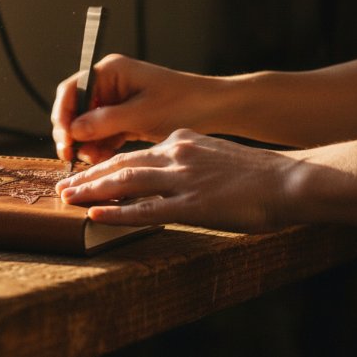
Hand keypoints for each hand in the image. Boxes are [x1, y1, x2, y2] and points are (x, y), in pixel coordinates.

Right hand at [50, 54, 216, 162]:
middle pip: (76, 108)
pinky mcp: (126, 118)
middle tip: (70, 155)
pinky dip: (101, 147)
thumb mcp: (141, 114)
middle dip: (73, 132)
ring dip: (86, 143)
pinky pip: (103, 134)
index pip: (73, 89)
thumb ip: (103, 122)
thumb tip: (73, 130)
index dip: (63, 114)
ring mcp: (117, 102)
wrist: (216, 110)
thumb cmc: (183, 103)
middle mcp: (110, 84)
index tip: (64, 138)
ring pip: (88, 125)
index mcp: (111, 71)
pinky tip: (101, 159)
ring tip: (91, 160)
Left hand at [55, 129, 301, 232]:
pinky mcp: (193, 205)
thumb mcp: (217, 154)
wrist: (293, 180)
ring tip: (68, 198)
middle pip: (121, 164)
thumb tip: (172, 169)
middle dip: (88, 176)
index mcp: (183, 141)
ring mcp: (183, 180)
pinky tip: (95, 215)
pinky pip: (147, 210)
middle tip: (63, 186)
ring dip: (92, 191)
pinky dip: (118, 213)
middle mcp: (177, 155)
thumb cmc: (261, 174)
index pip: (134, 153)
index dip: (105, 164)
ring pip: (126, 182)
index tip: (85, 173)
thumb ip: (190, 158)